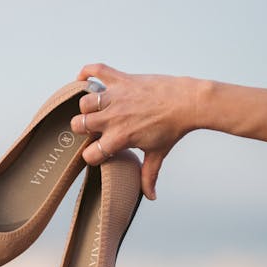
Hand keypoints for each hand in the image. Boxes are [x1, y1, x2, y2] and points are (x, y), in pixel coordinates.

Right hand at [71, 63, 198, 199]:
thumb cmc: (172, 128)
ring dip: (86, 106)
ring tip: (95, 109)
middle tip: (93, 129)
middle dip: (82, 130)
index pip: (90, 153)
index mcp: (120, 138)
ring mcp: (116, 96)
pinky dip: (86, 72)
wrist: (188, 103)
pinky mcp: (121, 79)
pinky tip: (84, 79)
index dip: (92, 156)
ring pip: (84, 101)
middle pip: (79, 125)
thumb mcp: (157, 154)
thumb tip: (150, 196)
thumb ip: (148, 176)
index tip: (99, 153)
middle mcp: (113, 117)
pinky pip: (95, 70)